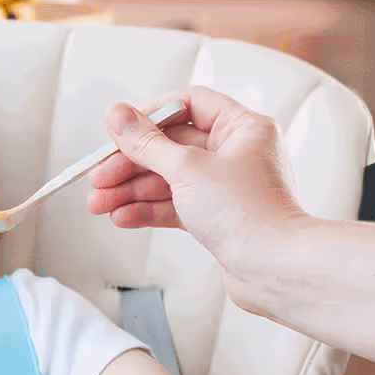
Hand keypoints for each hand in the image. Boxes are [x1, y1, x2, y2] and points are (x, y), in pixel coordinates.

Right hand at [87, 86, 309, 297]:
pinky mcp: (216, 216)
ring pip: (167, 179)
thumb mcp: (186, 169)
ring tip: (100, 202)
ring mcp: (225, 187)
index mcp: (242, 128)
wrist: (274, 268)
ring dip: (131, 190)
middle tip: (100, 175)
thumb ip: (146, 142)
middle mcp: (236, 154)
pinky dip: (147, 209)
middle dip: (130, 163)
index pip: (188, 105)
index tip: (120, 130)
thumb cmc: (251, 215)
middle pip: (170, 146)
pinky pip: (174, 205)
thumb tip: (119, 114)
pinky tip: (122, 216)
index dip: (150, 116)